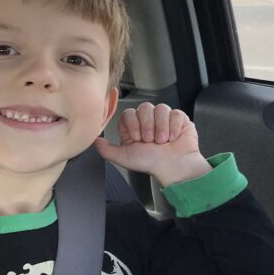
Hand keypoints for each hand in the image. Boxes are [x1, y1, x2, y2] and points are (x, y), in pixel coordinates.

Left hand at [94, 102, 211, 186]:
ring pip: (161, 108)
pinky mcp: (179, 118)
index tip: (137, 138)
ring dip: (162, 127)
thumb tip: (94, 140)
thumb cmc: (151, 163)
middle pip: (145, 107)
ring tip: (162, 141)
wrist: (174, 167)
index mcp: (134, 127)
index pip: (130, 112)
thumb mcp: (125, 157)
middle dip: (148, 126)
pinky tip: (173, 137)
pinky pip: (175, 113)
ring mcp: (164, 118)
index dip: (134, 123)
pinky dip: (174, 127)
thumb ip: (107, 150)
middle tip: (151, 141)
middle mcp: (149, 121)